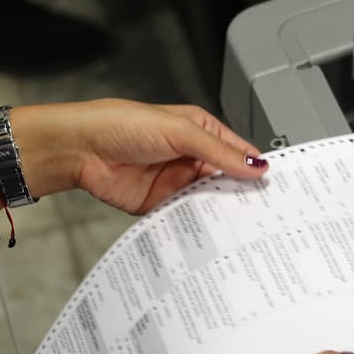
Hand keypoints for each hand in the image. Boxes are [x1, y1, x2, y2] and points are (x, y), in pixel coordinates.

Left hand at [14, 99, 268, 213]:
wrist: (79, 149)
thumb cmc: (120, 124)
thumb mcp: (179, 131)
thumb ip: (219, 151)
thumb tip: (255, 165)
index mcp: (201, 132)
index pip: (239, 151)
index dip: (256, 166)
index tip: (274, 184)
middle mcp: (192, 157)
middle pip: (227, 179)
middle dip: (242, 192)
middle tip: (264, 209)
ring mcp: (177, 182)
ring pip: (209, 200)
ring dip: (220, 210)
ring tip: (241, 222)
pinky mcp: (161, 204)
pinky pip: (186, 217)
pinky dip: (196, 223)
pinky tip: (209, 229)